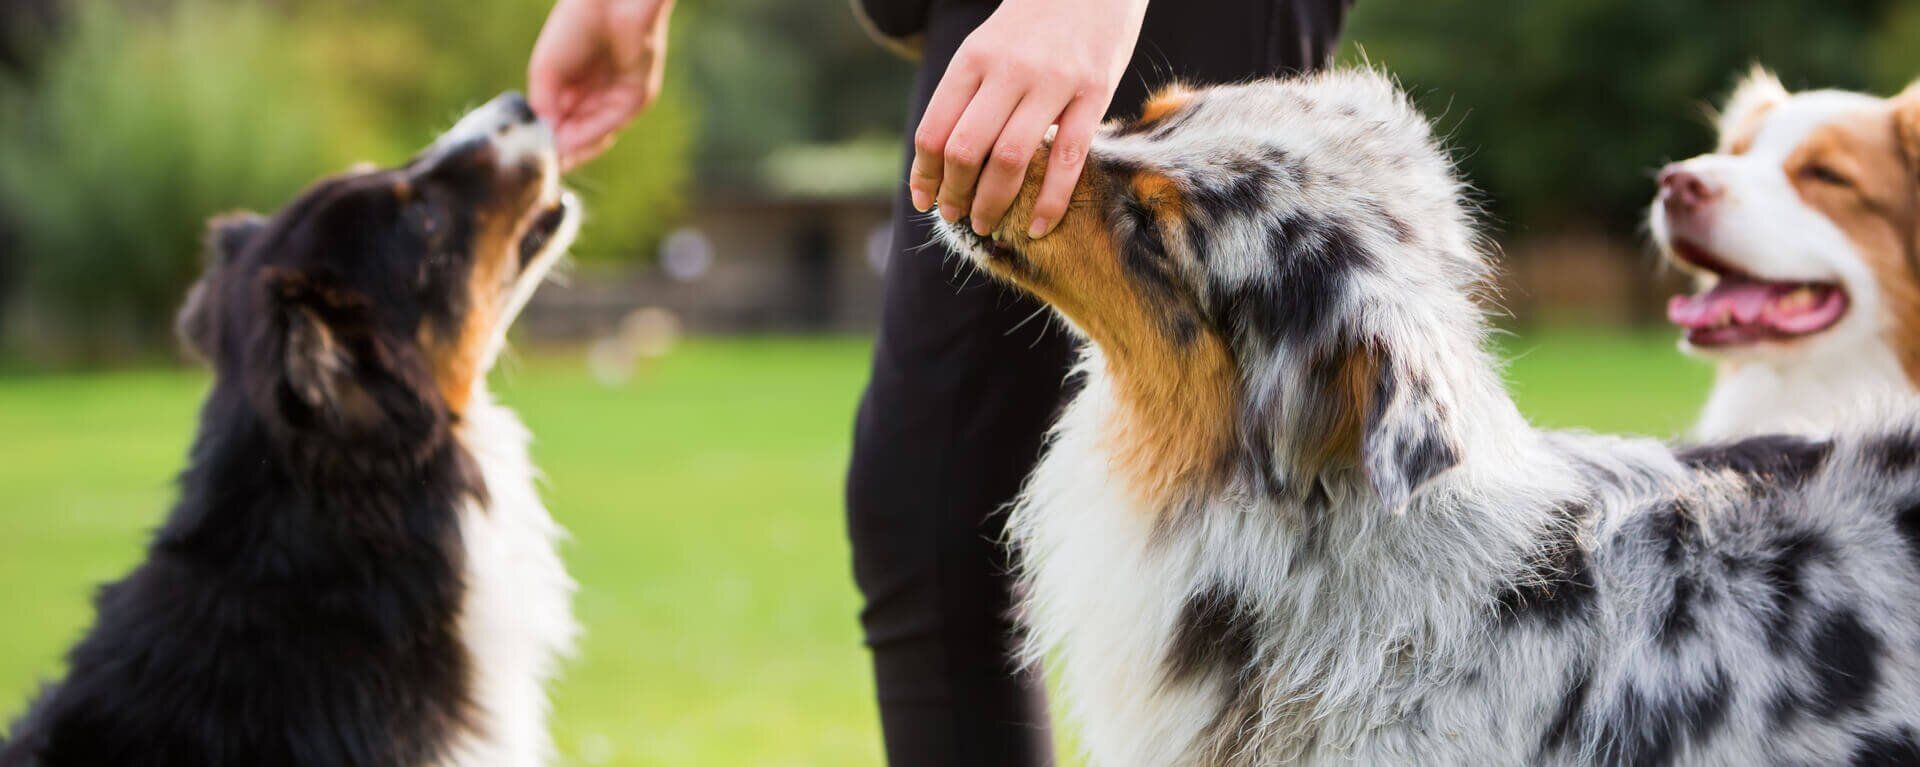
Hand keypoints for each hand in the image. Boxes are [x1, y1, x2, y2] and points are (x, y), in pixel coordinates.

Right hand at [528, 0, 675, 170]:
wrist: (609, 1)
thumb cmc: (573, 27)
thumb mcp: (546, 72)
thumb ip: (543, 108)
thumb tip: (543, 144)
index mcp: (572, 86)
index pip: (559, 124)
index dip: (545, 141)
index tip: (529, 157)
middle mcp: (595, 95)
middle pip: (578, 134)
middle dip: (561, 150)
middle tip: (543, 166)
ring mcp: (617, 97)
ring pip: (596, 134)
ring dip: (576, 148)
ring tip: (555, 157)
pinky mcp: (637, 95)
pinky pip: (612, 121)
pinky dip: (592, 133)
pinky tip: (573, 141)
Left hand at [910, 0, 1147, 237]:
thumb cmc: (1031, 27)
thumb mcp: (985, 47)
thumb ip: (965, 96)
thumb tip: (936, 163)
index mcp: (973, 59)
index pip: (935, 130)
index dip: (925, 175)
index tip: (924, 200)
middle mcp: (1008, 70)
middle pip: (966, 149)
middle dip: (955, 195)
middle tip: (956, 216)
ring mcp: (1053, 82)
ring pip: (1011, 159)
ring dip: (993, 204)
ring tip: (986, 224)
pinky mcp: (1095, 93)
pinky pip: (1069, 160)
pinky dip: (1050, 202)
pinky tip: (1037, 226)